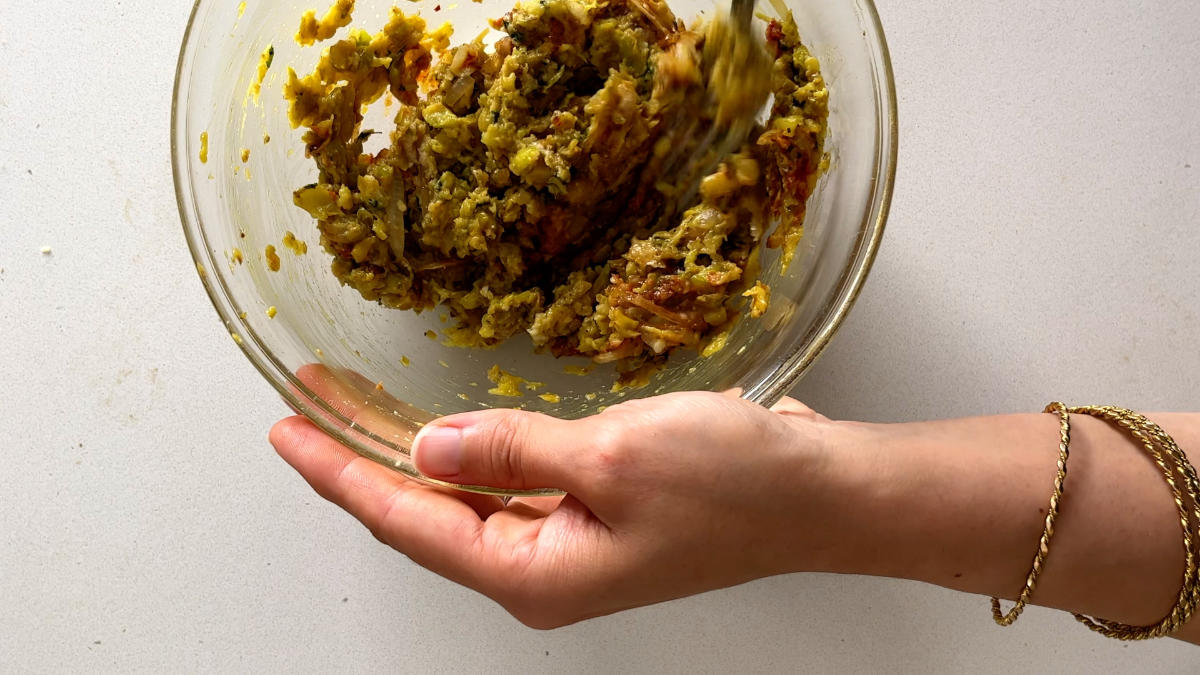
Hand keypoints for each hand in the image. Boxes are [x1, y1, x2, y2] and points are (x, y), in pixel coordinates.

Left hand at [269, 387, 839, 628]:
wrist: (821, 494)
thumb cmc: (737, 487)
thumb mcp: (611, 458)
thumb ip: (510, 451)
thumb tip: (430, 447)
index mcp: (535, 574)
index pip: (407, 522)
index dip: (340, 472)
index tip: (289, 430)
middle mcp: (542, 568)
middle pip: (425, 512)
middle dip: (362, 455)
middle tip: (306, 403)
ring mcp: (568, 542)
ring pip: (464, 494)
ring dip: (412, 447)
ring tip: (355, 402)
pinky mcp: (593, 512)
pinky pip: (508, 481)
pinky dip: (471, 449)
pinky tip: (446, 425)